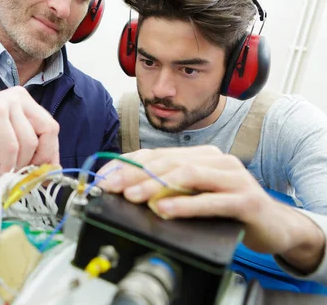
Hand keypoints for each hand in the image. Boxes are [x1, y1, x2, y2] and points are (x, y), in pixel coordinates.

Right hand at [0, 86, 59, 174]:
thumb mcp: (7, 144)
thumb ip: (28, 152)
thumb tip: (51, 171)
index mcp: (26, 102)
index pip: (51, 128)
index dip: (51, 153)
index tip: (45, 174)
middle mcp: (19, 98)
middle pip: (47, 131)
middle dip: (41, 158)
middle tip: (29, 175)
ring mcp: (7, 103)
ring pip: (29, 141)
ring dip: (21, 164)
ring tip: (10, 173)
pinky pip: (11, 145)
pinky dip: (9, 163)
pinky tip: (3, 172)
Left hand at [97, 146, 324, 270]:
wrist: (275, 226)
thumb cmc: (229, 209)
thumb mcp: (194, 194)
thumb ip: (167, 187)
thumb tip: (127, 187)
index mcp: (201, 155)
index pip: (157, 155)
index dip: (128, 164)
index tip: (105, 177)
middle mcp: (217, 160)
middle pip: (168, 162)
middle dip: (135, 174)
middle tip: (112, 186)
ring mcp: (233, 177)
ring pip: (187, 175)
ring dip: (155, 185)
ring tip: (131, 196)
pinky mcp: (245, 199)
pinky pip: (210, 200)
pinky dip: (184, 205)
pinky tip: (164, 210)